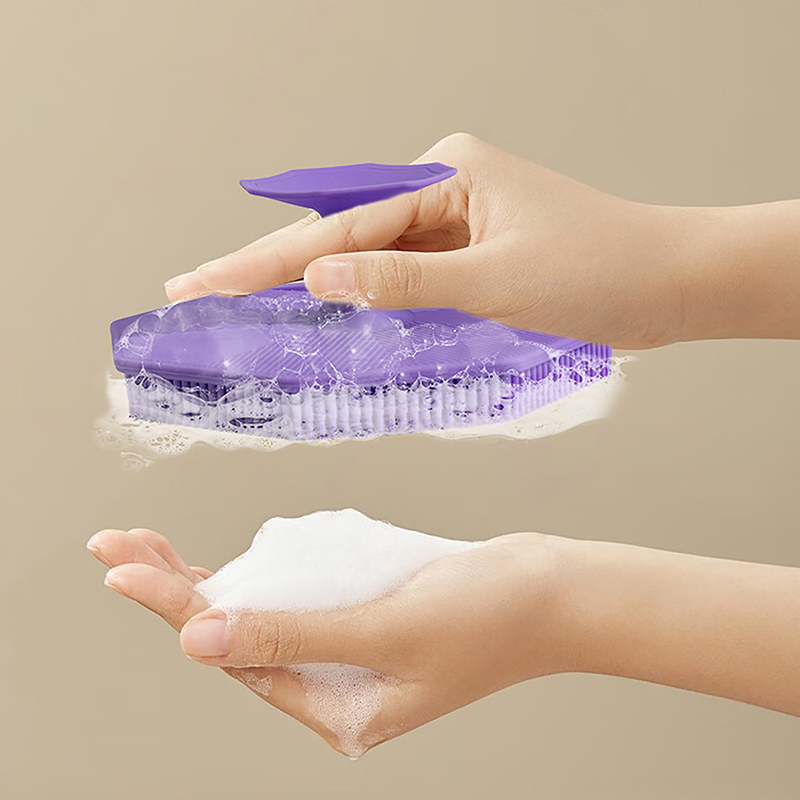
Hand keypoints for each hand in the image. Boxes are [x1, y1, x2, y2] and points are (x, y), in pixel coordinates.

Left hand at [86, 527, 569, 755]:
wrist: (551, 593)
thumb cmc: (487, 618)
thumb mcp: (387, 630)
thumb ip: (293, 635)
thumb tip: (199, 640)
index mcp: (337, 711)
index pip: (235, 654)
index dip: (175, 607)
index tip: (122, 567)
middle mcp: (335, 685)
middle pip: (235, 634)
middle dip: (174, 588)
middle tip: (118, 542)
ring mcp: (348, 647)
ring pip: (259, 612)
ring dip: (209, 576)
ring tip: (149, 546)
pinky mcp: (362, 611)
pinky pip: (295, 595)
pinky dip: (259, 572)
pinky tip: (224, 556)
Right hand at [165, 134, 799, 347]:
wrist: (669, 284)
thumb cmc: (600, 273)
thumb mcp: (496, 283)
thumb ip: (404, 284)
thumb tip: (320, 283)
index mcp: (445, 176)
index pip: (340, 229)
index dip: (268, 262)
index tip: (204, 283)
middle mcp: (442, 193)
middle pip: (341, 237)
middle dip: (269, 268)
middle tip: (197, 291)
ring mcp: (452, 226)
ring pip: (364, 262)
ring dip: (309, 291)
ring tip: (240, 310)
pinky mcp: (466, 259)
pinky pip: (398, 281)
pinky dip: (361, 305)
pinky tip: (321, 322)